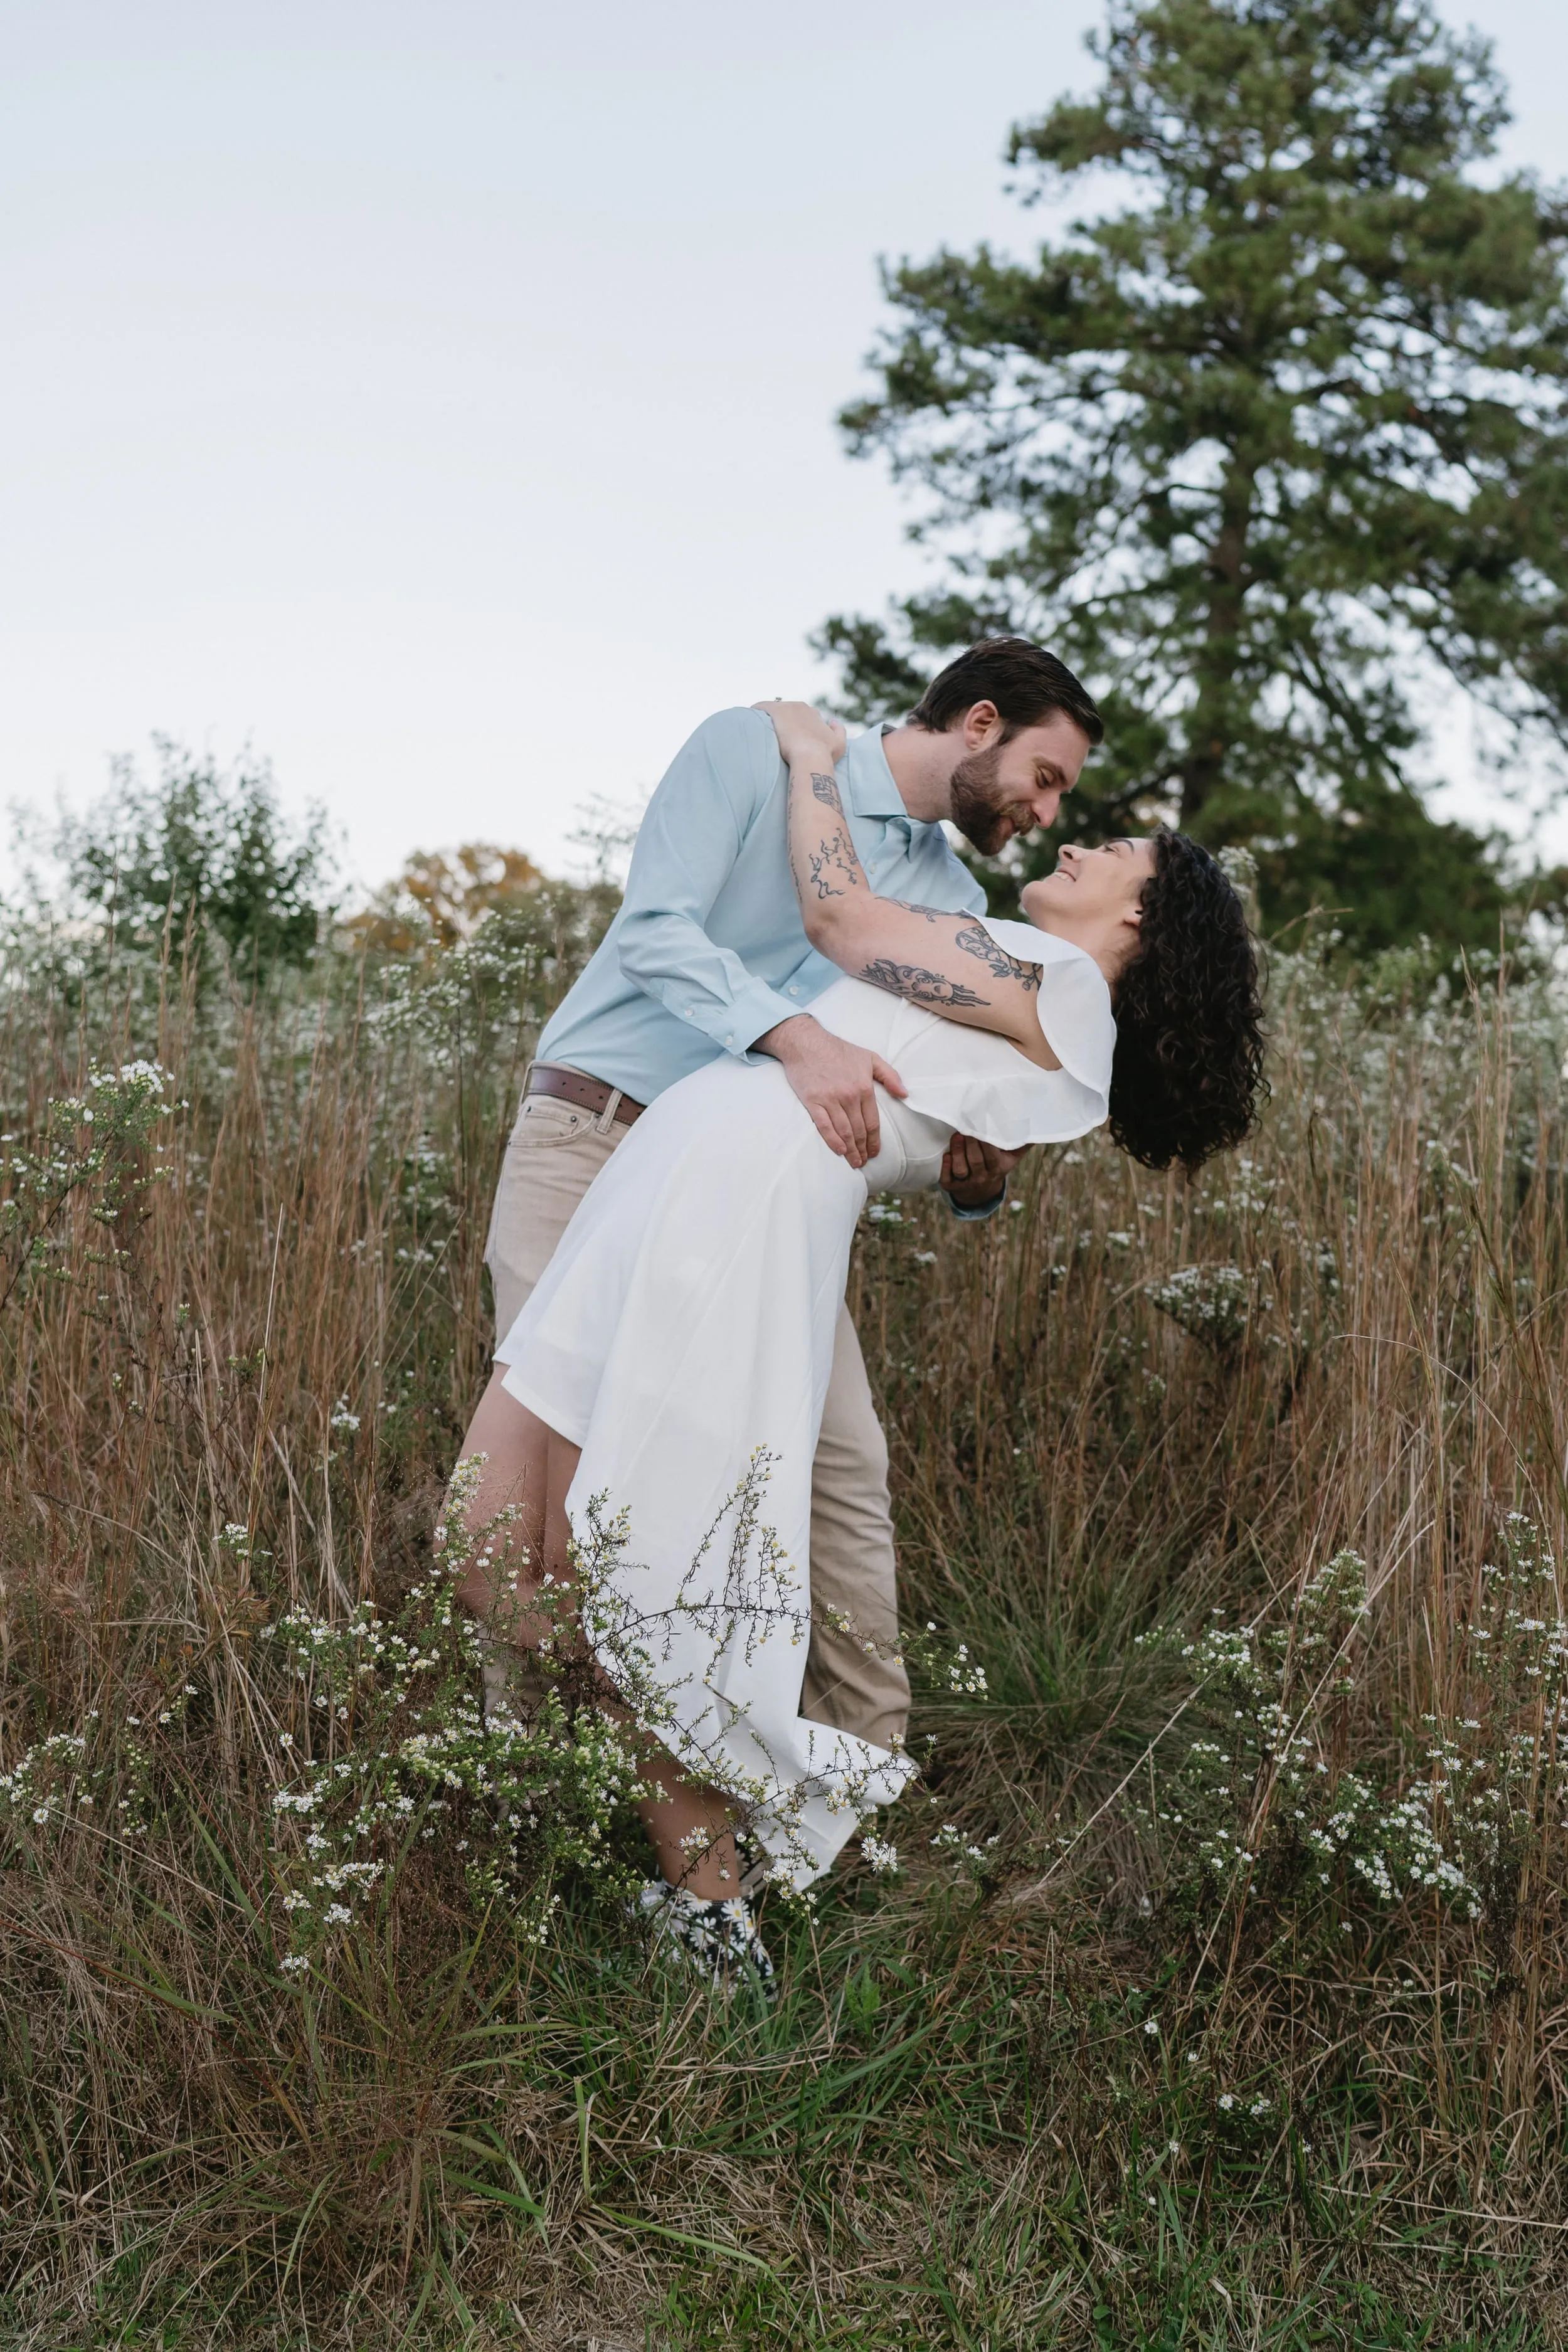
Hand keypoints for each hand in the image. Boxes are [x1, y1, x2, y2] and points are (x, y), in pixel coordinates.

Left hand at [754, 698, 846, 770]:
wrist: (810, 757)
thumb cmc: (824, 754)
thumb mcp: (839, 744)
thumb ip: (839, 730)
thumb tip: (832, 720)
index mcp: (813, 713)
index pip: (802, 715)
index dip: (795, 725)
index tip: (789, 736)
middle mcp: (801, 707)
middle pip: (787, 712)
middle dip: (782, 721)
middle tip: (773, 735)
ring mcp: (787, 708)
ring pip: (774, 710)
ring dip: (768, 718)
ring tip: (759, 730)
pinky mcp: (774, 711)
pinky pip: (762, 707)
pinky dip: (756, 711)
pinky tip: (751, 720)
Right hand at [755, 1014, 906, 1167]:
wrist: (806, 1043)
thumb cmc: (839, 1050)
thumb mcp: (870, 1058)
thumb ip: (890, 1076)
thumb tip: (905, 1094)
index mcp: (864, 1088)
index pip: (872, 1122)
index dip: (874, 1140)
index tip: (875, 1152)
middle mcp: (848, 1096)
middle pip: (859, 1130)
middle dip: (863, 1149)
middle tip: (864, 1161)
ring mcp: (829, 1100)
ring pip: (844, 1131)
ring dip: (850, 1150)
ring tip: (854, 1162)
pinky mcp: (812, 1102)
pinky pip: (824, 1126)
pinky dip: (832, 1141)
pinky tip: (839, 1151)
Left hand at [941, 1134, 1027, 1208]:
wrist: (980, 1192)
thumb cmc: (996, 1165)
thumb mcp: (1011, 1158)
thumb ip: (1022, 1143)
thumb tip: (1037, 1128)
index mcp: (997, 1169)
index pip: (992, 1156)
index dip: (986, 1143)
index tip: (981, 1127)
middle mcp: (982, 1178)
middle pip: (976, 1161)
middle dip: (970, 1144)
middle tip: (965, 1128)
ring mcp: (966, 1183)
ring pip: (961, 1169)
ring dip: (957, 1152)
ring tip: (956, 1136)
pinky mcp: (951, 1186)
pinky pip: (947, 1178)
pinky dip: (945, 1167)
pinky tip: (947, 1155)